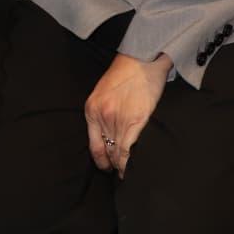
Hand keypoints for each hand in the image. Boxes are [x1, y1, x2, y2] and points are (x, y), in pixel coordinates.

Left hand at [84, 52, 171, 177]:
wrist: (141, 61)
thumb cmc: (125, 74)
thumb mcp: (103, 92)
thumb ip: (102, 111)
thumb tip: (107, 132)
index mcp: (92, 110)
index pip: (93, 145)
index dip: (99, 160)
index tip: (105, 166)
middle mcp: (102, 117)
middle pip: (105, 151)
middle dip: (110, 164)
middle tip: (117, 172)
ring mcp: (117, 120)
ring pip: (116, 153)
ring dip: (121, 165)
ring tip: (125, 173)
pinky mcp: (134, 121)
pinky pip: (127, 151)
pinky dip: (127, 163)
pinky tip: (130, 168)